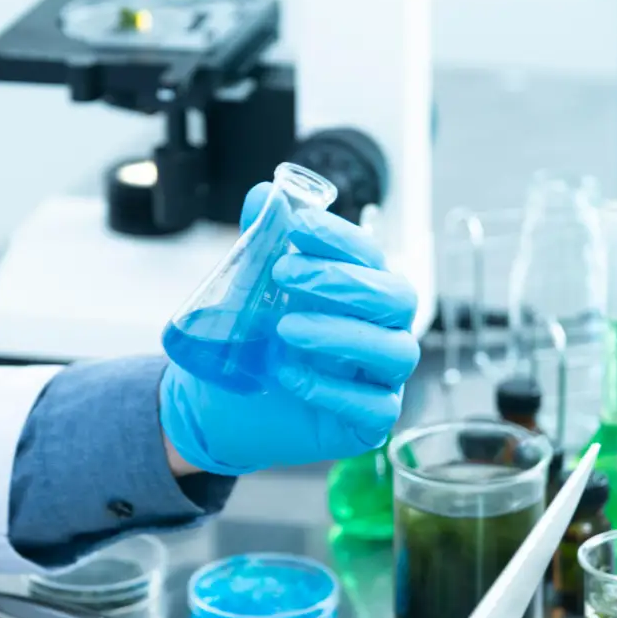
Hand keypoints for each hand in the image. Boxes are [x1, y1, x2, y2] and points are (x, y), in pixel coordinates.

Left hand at [159, 182, 421, 475]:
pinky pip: (375, 407)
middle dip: (342, 281)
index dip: (339, 237)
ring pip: (394, 351)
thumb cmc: (250, 341)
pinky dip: (332, 388)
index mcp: (361, 291)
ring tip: (284, 328)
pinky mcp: (368, 423)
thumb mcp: (247, 289)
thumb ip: (259, 243)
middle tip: (283, 274)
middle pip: (397, 297)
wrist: (219, 405)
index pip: (370, 255)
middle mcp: (382, 330)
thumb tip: (264, 194)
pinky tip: (289, 375)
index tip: (296, 225)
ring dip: (340, 333)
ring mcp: (380, 378)